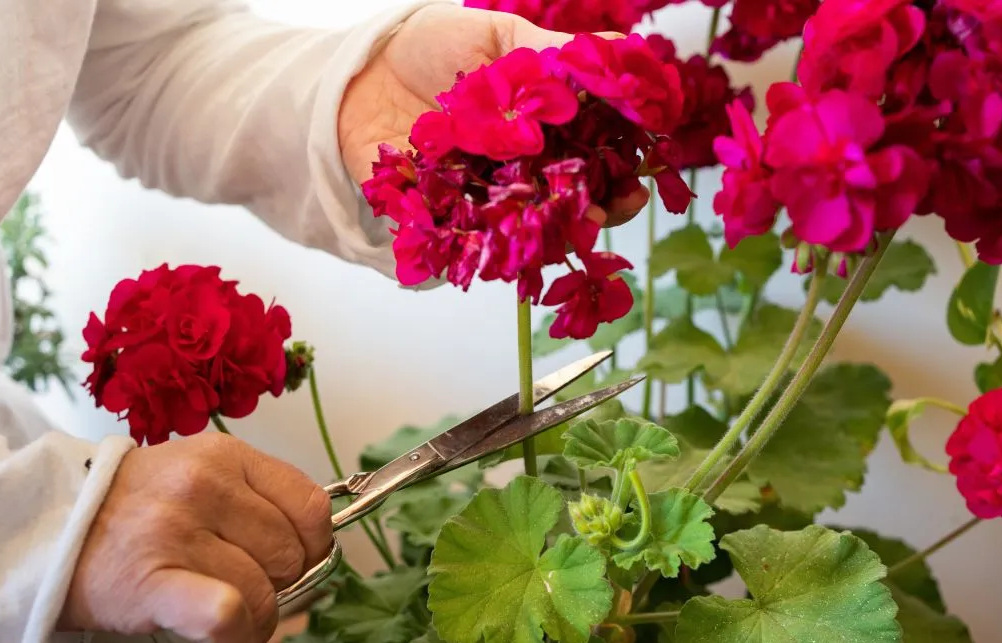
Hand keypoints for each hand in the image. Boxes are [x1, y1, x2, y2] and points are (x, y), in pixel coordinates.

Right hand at [59, 433, 333, 642]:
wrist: (50, 533)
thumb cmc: (136, 511)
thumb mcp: (200, 474)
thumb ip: (258, 497)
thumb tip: (320, 542)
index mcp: (225, 456)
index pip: (311, 507)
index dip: (312, 544)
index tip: (291, 558)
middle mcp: (203, 486)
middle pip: (290, 556)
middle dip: (276, 583)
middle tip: (238, 583)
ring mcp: (176, 532)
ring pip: (263, 595)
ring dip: (253, 619)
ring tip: (219, 612)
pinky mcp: (154, 583)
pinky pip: (227, 613)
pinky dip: (237, 634)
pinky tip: (223, 634)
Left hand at [338, 5, 647, 226]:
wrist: (355, 78)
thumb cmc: (427, 50)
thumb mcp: (498, 37)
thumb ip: (552, 55)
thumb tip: (620, 61)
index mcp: (544, 124)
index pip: (597, 149)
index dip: (626, 158)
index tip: (647, 159)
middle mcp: (523, 169)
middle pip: (576, 198)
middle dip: (605, 203)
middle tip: (624, 200)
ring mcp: (488, 200)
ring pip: (537, 227)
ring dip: (565, 229)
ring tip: (584, 222)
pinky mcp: (451, 223)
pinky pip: (484, 243)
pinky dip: (506, 244)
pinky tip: (528, 236)